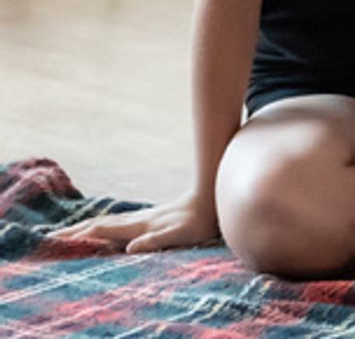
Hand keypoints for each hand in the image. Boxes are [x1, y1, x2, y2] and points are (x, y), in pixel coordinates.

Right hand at [51, 191, 218, 252]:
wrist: (210, 200)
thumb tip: (131, 248)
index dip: (79, 236)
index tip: (55, 240)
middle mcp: (135, 220)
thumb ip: (155, 241)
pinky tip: (105, 227)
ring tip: (71, 232)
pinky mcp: (149, 218)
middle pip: (99, 224)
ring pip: (108, 221)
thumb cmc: (195, 222)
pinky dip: (103, 226)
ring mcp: (142, 217)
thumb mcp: (177, 235)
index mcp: (137, 226)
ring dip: (86, 227)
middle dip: (75, 231)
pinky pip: (118, 223)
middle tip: (51, 237)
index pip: (101, 230)